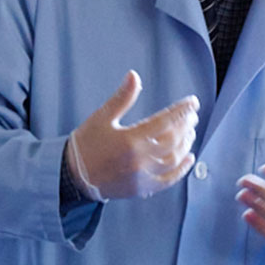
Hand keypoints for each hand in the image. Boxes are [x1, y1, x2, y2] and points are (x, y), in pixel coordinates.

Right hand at [67, 71, 198, 200]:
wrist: (72, 176)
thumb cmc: (86, 144)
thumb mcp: (101, 117)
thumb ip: (122, 97)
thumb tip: (134, 76)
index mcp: (130, 139)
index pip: (165, 121)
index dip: (181, 110)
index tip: (192, 102)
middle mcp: (139, 159)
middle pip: (173, 140)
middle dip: (186, 125)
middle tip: (192, 115)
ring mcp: (142, 176)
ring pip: (174, 159)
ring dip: (186, 144)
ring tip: (190, 132)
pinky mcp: (142, 189)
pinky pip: (168, 180)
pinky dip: (182, 170)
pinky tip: (189, 158)